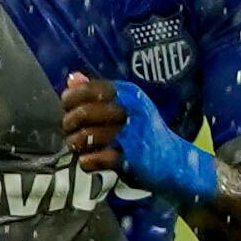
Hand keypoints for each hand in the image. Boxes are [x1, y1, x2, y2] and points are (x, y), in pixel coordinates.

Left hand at [60, 73, 219, 204]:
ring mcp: (133, 135)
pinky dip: (86, 162)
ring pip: (86, 137)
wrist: (173, 161)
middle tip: (70, 130)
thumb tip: (72, 78)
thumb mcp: (125, 107)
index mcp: (129, 95)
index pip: (89, 89)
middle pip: (83, 113)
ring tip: (80, 146)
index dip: (70, 99)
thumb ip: (95, 92)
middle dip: (69, 123)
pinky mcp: (131, 160)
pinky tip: (89, 161)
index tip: (67, 107)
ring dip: (76, 144)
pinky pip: (93, 159)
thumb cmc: (142, 132)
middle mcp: (132, 111)